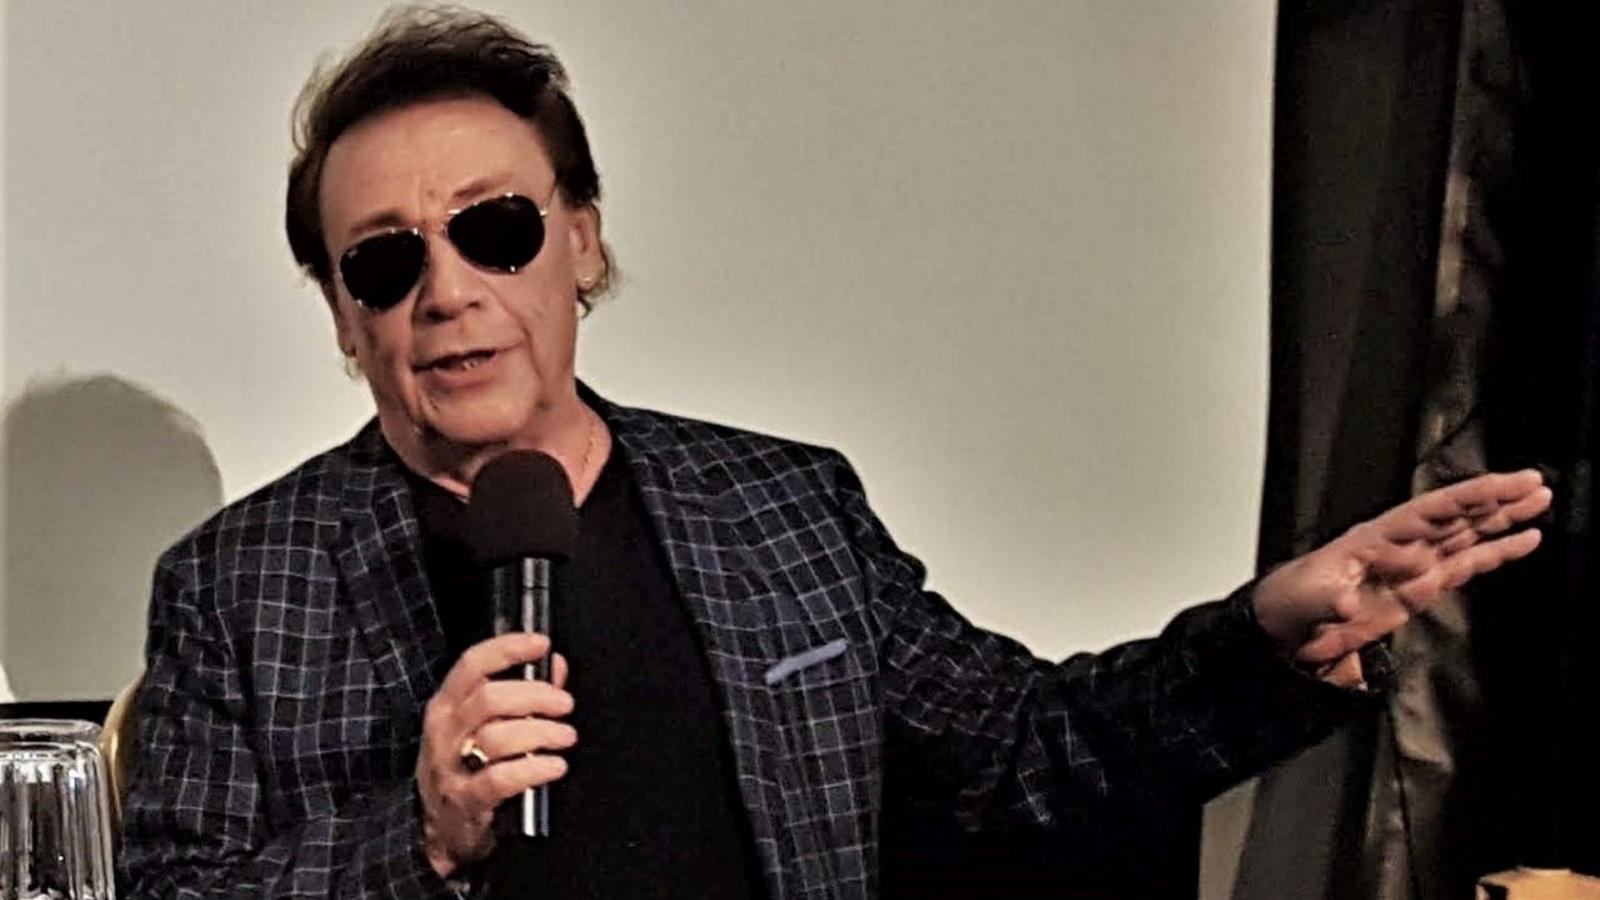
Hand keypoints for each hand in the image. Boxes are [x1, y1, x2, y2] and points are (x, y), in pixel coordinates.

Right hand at [415, 632, 574, 877]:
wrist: (442, 830)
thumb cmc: (468, 766)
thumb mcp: (485, 725)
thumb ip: (523, 692)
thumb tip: (556, 665)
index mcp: (448, 705)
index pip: (472, 664)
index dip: (507, 649)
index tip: (541, 644)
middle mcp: (445, 731)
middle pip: (490, 698)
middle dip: (536, 696)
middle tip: (565, 705)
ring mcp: (451, 767)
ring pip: (497, 737)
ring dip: (541, 733)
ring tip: (565, 737)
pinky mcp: (465, 800)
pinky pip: (500, 779)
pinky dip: (534, 769)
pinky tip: (555, 766)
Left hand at [1252, 469, 1552, 666]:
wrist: (1283, 630)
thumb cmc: (1287, 603)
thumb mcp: (1304, 600)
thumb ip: (1328, 600)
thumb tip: (1347, 601)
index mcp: (1374, 538)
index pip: (1431, 511)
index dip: (1469, 498)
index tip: (1503, 485)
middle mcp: (1399, 545)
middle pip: (1455, 515)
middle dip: (1496, 498)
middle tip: (1536, 483)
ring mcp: (1412, 566)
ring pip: (1466, 534)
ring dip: (1502, 518)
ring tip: (1540, 501)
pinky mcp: (1419, 590)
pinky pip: (1465, 565)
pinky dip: (1495, 553)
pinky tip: (1522, 542)